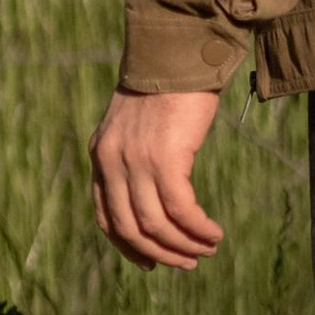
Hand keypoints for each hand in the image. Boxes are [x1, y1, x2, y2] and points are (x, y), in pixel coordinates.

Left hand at [91, 87, 224, 271]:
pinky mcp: (164, 157)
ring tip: (207, 248)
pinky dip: (198, 228)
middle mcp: (110, 161)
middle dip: (160, 252)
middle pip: (130, 228)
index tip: (152, 262)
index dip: (129, 247)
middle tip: (188, 262)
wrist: (178, 52)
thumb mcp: (137, 126)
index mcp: (100, 155)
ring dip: (184, 245)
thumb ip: (135, 158)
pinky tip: (213, 232)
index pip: (105, 217)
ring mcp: (134, 160)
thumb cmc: (166, 87)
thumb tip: (153, 197)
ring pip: (156, 224)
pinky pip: (181, 209)